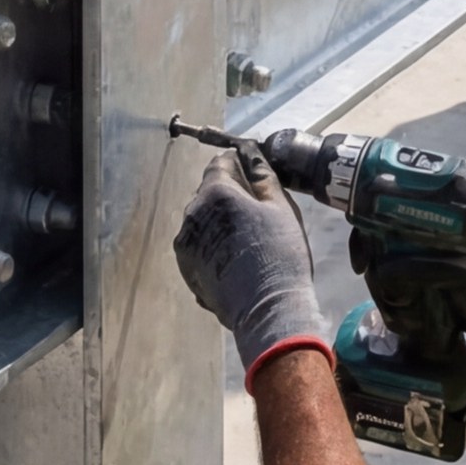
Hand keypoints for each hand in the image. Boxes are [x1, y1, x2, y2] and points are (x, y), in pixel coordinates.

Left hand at [172, 143, 327, 379]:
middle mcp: (191, 215)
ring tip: (250, 243)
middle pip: (209, 193)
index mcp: (214, 193)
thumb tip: (251, 153)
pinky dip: (214, 247)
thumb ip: (262, 174)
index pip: (220, 163)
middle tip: (259, 214)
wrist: (267, 311)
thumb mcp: (280, 207)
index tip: (254, 175)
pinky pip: (199, 246)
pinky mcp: (186, 268)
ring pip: (203, 221)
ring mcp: (185, 244)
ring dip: (220, 222)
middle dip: (230, 196)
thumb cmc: (279, 255)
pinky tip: (237, 262)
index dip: (238, 165)